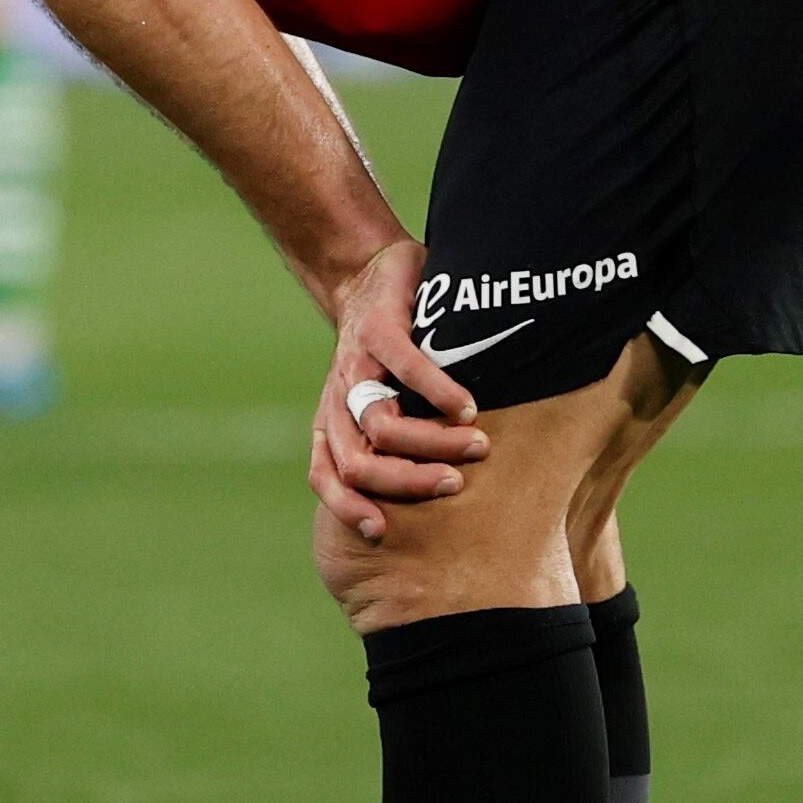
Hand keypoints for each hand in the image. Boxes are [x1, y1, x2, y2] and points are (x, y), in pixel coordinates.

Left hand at [307, 236, 491, 543]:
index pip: (325, 477)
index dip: (347, 508)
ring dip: (431, 442)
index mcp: (334, 421)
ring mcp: (354, 363)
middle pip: (358, 463)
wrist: (366, 271)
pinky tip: (467, 407)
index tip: (384, 532)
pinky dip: (439, 393)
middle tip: (455, 485)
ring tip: (477, 444)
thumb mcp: (381, 398)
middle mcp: (338, 398)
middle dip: (407, 482)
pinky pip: (406, 367)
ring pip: (381, 424)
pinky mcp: (377, 327)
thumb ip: (396, 439)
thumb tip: (437, 497)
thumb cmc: (386, 349)